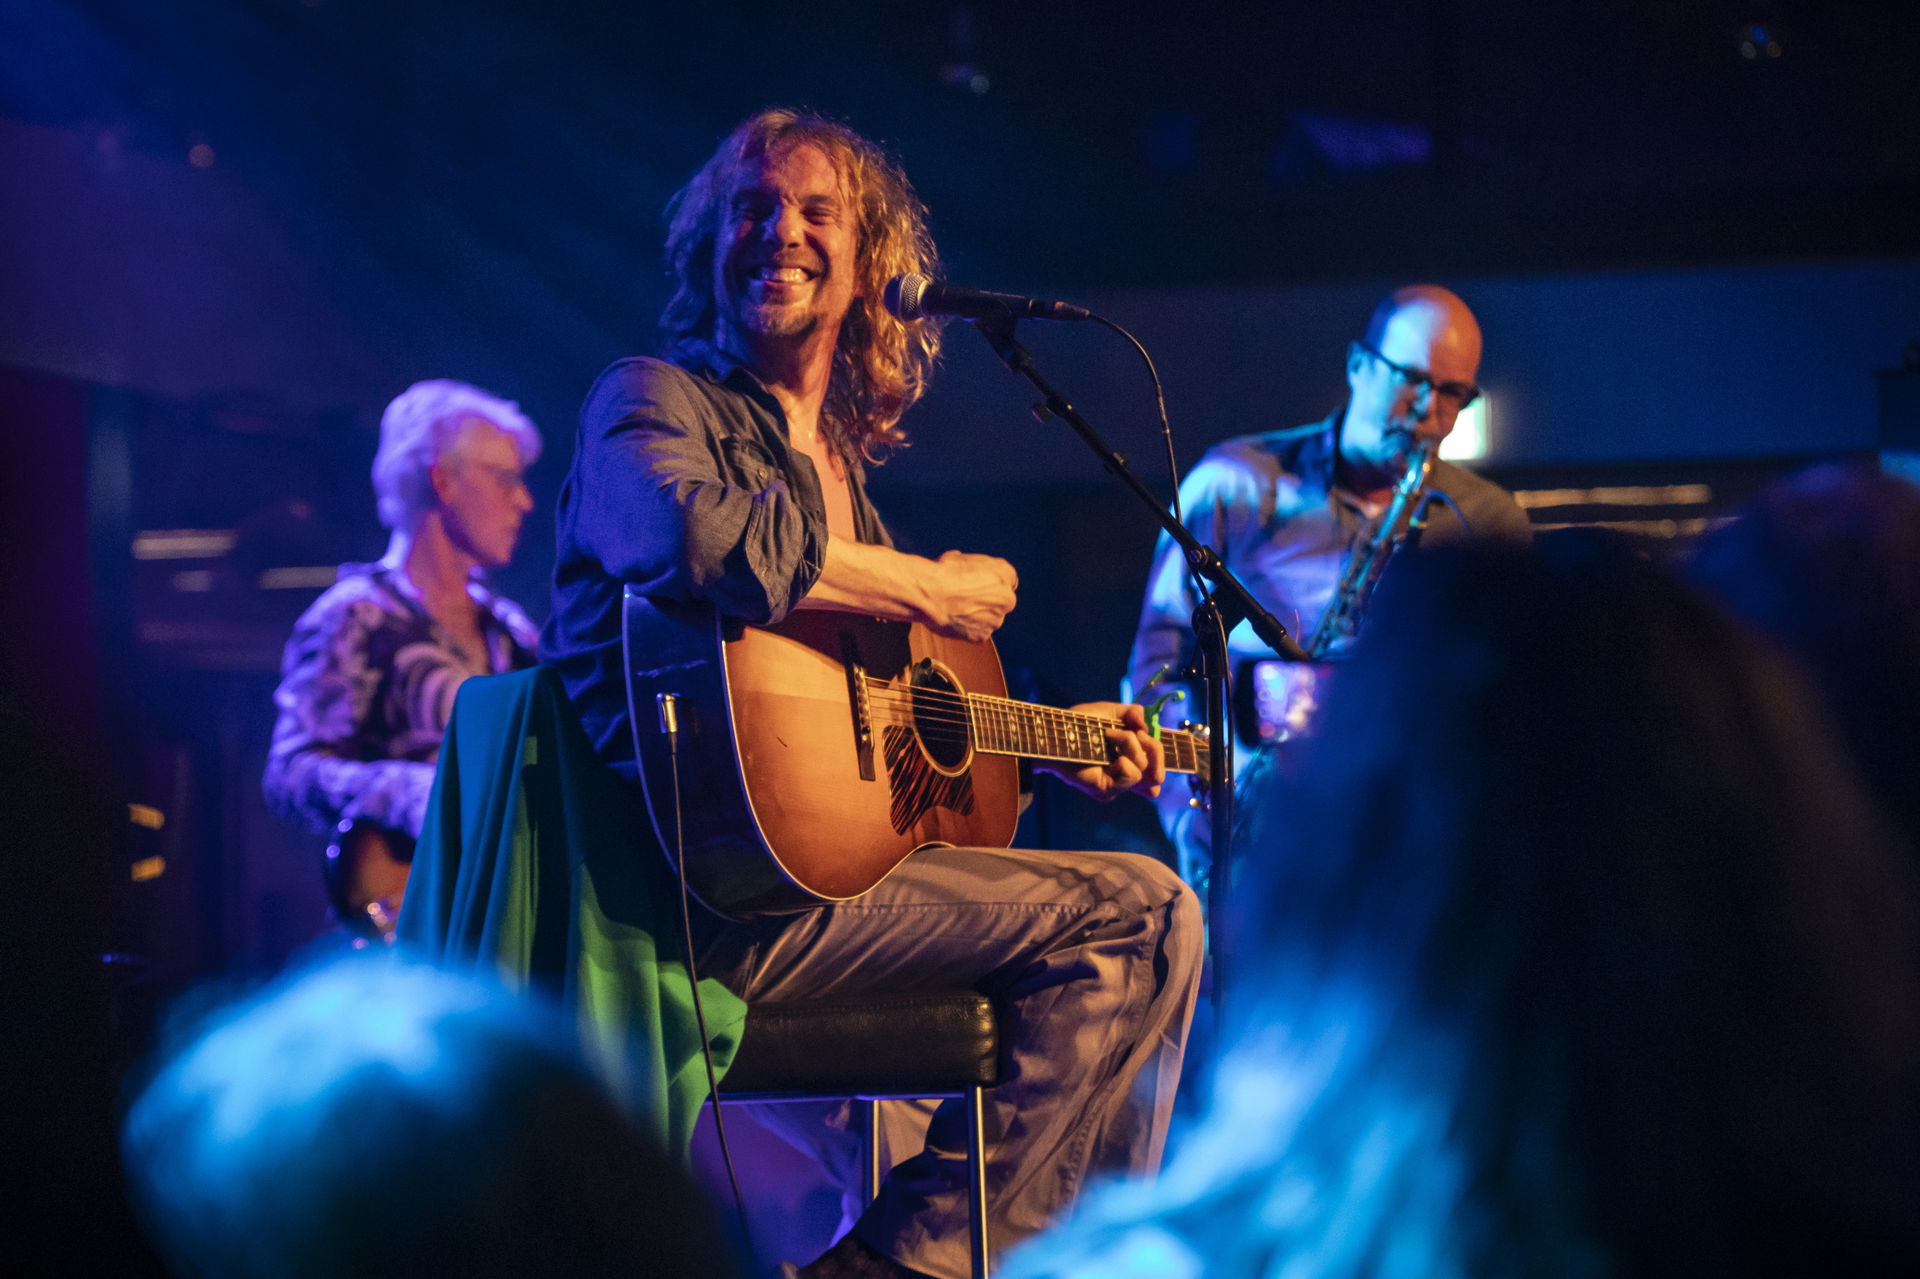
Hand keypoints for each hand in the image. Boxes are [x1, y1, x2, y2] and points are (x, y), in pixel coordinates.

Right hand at [924, 550, 1016, 642]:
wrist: (930, 593)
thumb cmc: (943, 573)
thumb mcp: (961, 557)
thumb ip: (973, 566)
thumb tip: (965, 567)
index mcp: (1006, 574)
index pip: (1007, 581)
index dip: (990, 583)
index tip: (978, 586)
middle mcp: (1008, 598)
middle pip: (1000, 603)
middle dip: (985, 602)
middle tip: (964, 599)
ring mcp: (996, 619)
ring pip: (988, 619)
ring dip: (976, 616)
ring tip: (955, 609)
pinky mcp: (982, 635)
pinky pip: (976, 632)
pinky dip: (967, 628)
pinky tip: (954, 619)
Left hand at [1037, 702, 1165, 801]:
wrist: (1053, 734)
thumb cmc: (1076, 723)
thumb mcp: (1110, 712)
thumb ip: (1133, 713)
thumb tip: (1148, 725)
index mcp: (1127, 758)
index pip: (1155, 769)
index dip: (1162, 758)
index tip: (1150, 737)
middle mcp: (1123, 774)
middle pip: (1159, 773)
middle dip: (1156, 749)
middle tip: (1139, 734)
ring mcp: (1116, 784)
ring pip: (1145, 770)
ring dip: (1132, 745)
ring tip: (1111, 734)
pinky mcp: (1107, 790)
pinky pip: (1131, 775)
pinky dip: (1124, 758)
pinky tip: (1108, 749)